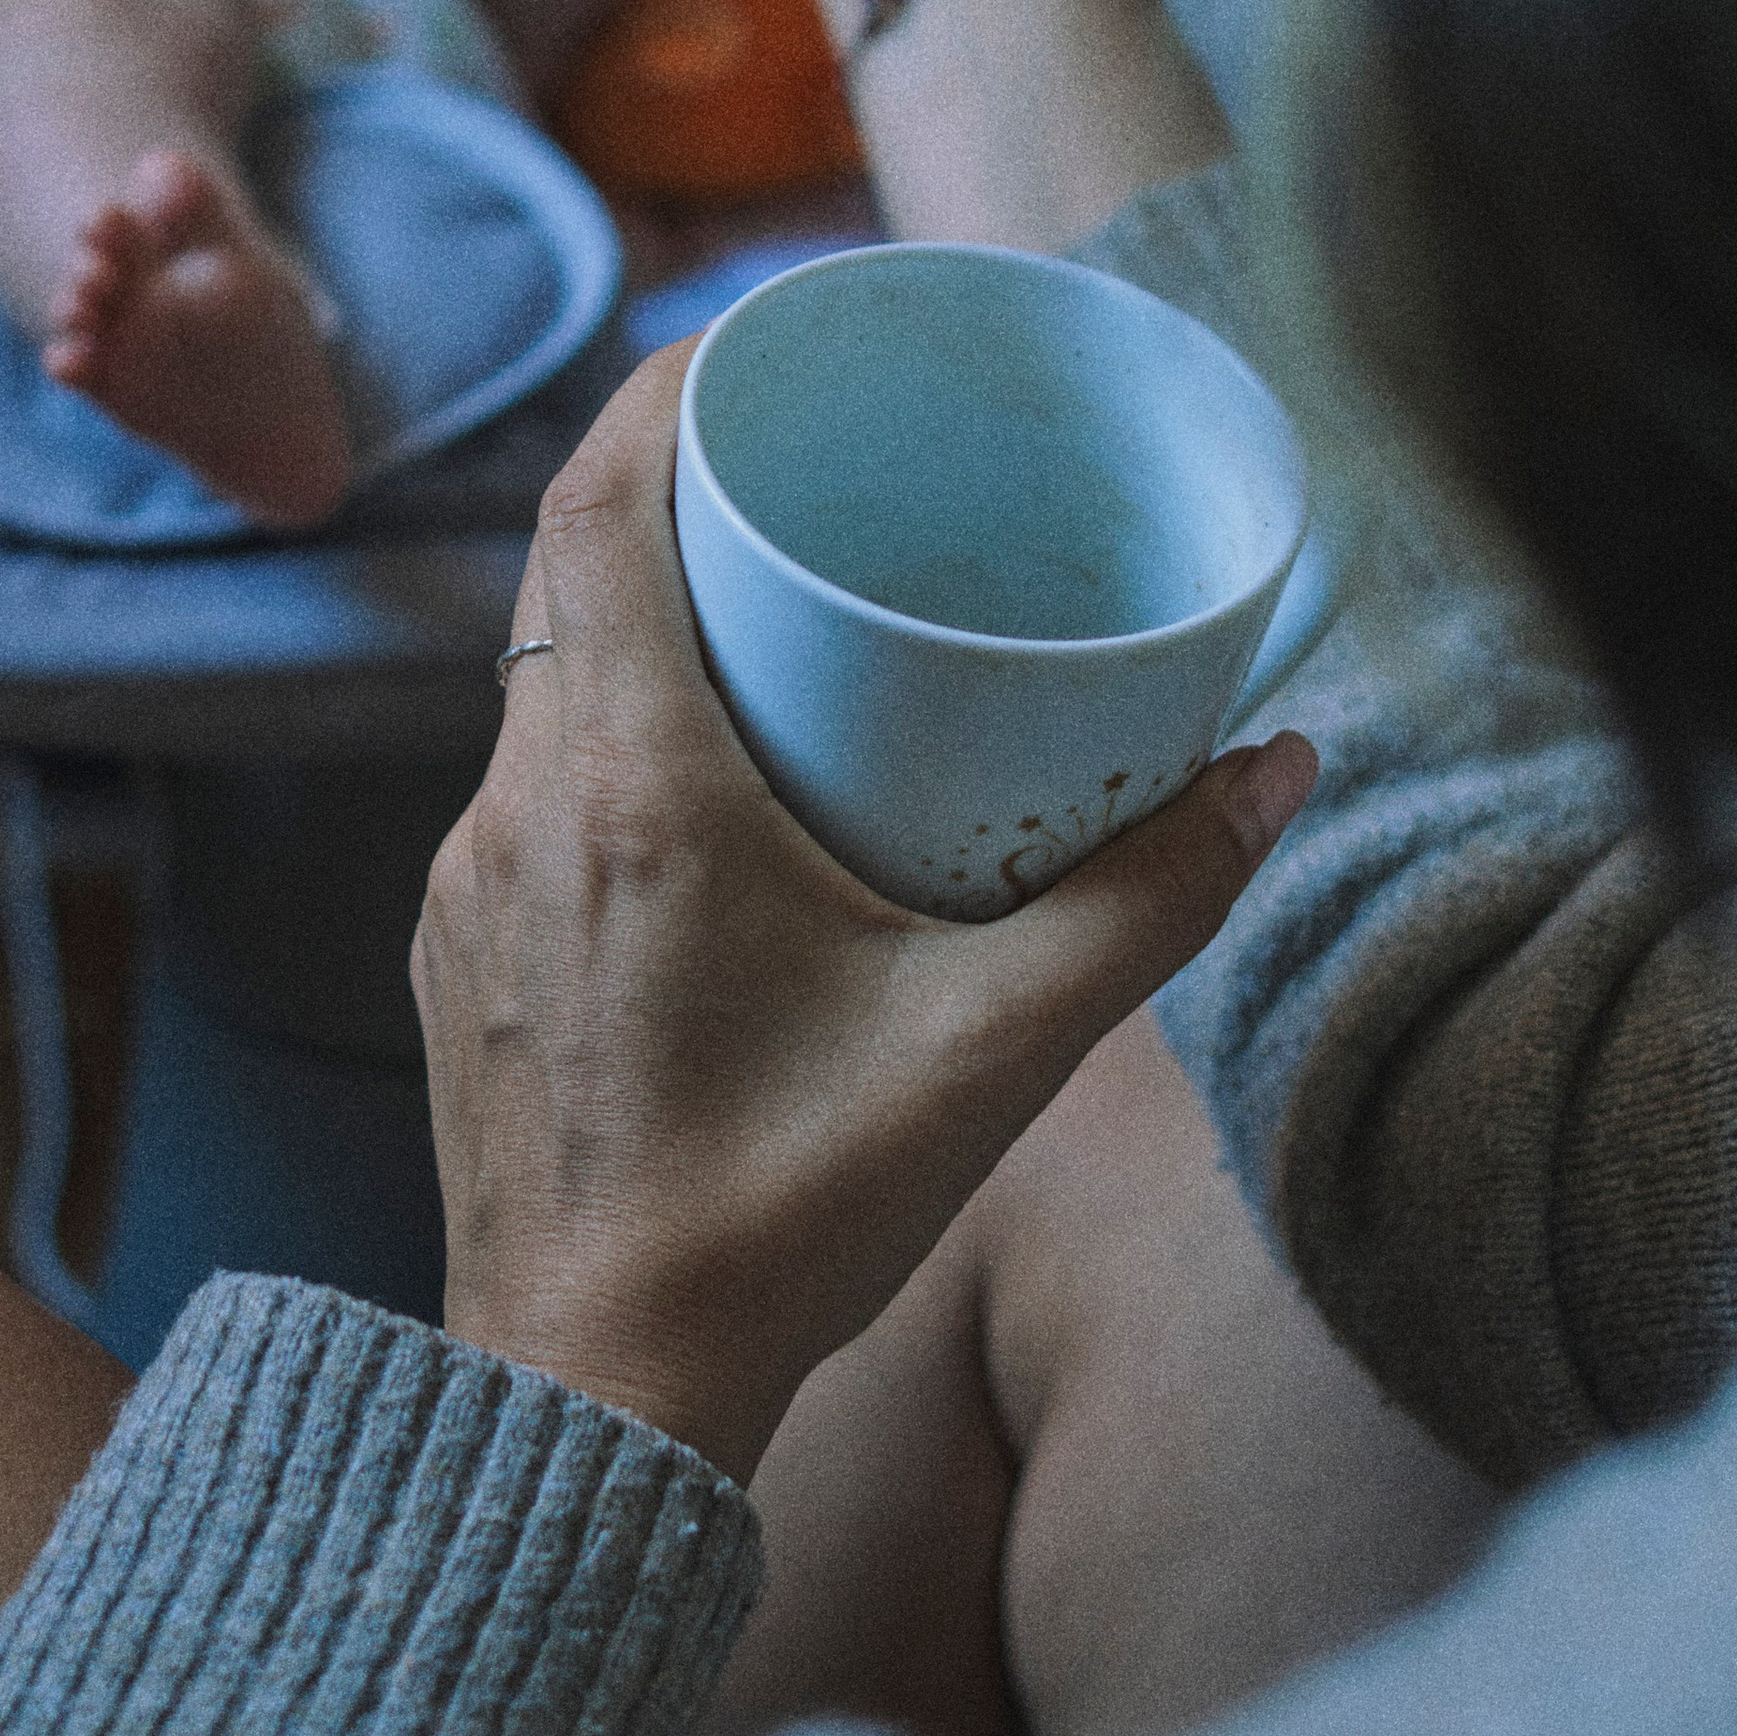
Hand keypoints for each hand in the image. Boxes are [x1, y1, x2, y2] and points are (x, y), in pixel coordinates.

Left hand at [415, 345, 1313, 1483]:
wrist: (587, 1406)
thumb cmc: (780, 1221)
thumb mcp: (995, 1052)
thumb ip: (1149, 902)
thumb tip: (1276, 770)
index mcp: (628, 787)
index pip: (597, 496)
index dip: (670, 378)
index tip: (762, 329)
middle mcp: (516, 809)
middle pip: (573, 569)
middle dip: (685, 485)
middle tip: (813, 462)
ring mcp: (468, 887)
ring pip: (548, 680)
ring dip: (649, 620)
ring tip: (785, 617)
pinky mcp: (459, 958)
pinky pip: (530, 784)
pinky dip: (617, 733)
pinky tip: (718, 791)